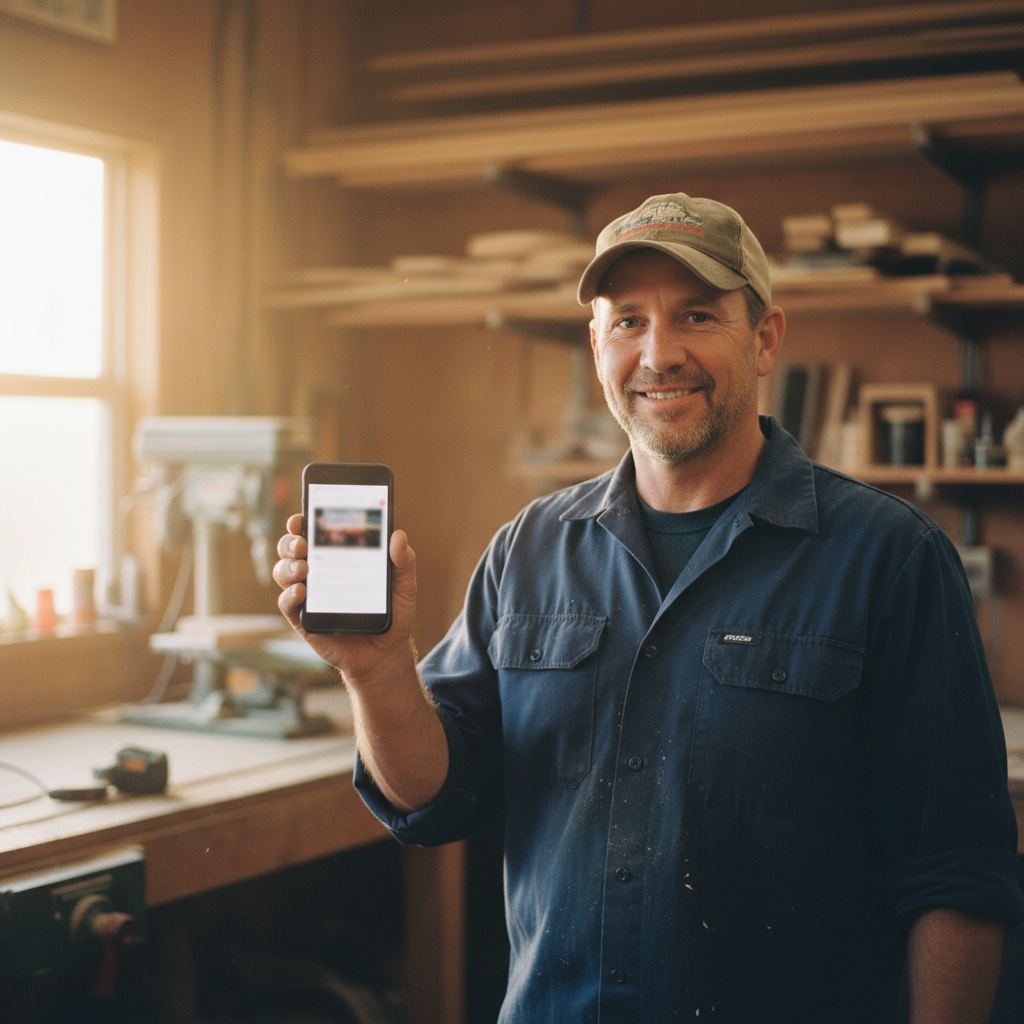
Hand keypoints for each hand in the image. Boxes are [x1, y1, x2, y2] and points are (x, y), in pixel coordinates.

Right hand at [274, 513, 417, 685]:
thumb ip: (404, 562)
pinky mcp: (304, 621)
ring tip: (304, 567)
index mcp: (337, 558)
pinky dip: (289, 595)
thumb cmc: (392, 614)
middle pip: (291, 550)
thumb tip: (398, 535)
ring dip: (288, 566)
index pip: (313, 533)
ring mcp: (308, 597)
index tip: (303, 516)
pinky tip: (302, 591)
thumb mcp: (404, 587)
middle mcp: (317, 573)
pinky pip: (287, 604)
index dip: (302, 522)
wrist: (386, 654)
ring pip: (283, 573)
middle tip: (303, 542)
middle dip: (290, 541)